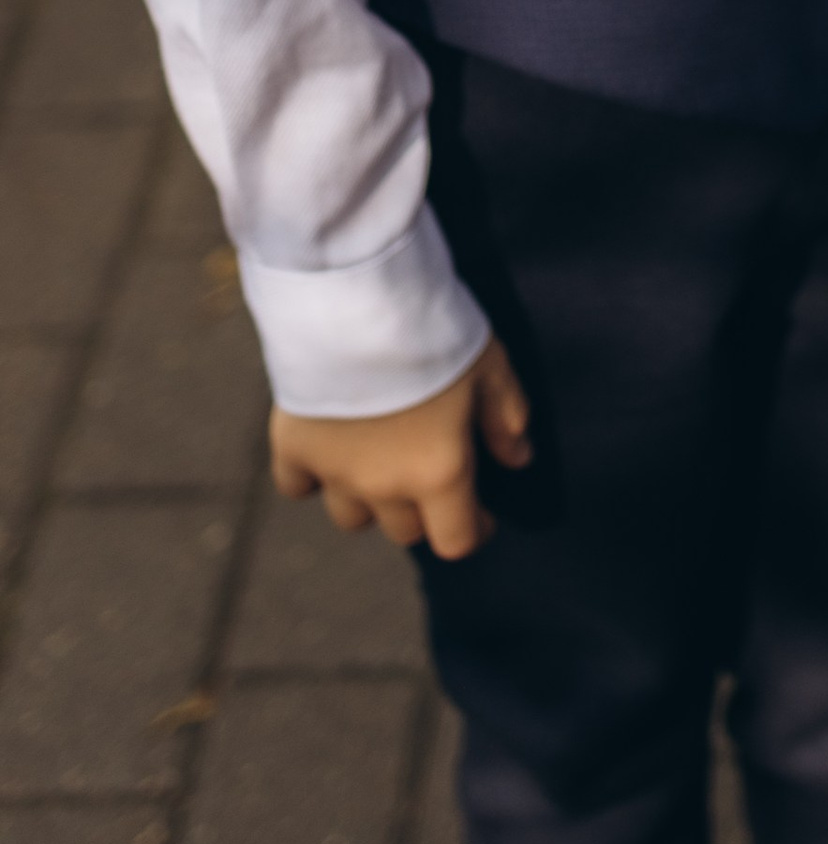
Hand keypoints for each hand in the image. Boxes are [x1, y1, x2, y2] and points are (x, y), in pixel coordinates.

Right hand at [269, 335, 531, 560]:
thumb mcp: (491, 366)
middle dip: (425, 511)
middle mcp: (384, 486)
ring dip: (370, 501)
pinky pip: (298, 486)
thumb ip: (506, 417)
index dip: (475, 531)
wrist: (356, 303)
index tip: (483, 516)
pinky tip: (329, 452)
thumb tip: (519, 457)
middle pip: (405, 530)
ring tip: (381, 465)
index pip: (456, 541)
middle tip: (432, 476)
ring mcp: (334, 472)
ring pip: (352, 517)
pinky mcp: (292, 448)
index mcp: (439, 473)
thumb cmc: (433, 332)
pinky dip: (314, 478)